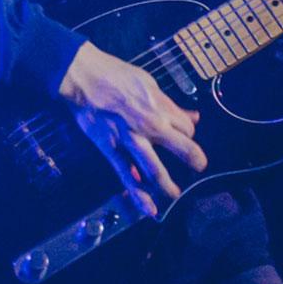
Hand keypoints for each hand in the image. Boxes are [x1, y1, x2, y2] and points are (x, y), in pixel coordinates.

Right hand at [57, 41, 205, 217]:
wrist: (84, 77)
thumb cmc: (116, 75)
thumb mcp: (149, 83)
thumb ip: (170, 104)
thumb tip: (194, 116)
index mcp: (159, 107)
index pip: (186, 128)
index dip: (187, 132)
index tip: (182, 133)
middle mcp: (149, 126)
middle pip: (181, 147)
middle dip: (193, 159)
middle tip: (199, 166)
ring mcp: (130, 140)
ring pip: (154, 169)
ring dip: (167, 184)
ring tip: (174, 194)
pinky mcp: (111, 149)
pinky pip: (126, 175)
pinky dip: (138, 193)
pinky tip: (150, 208)